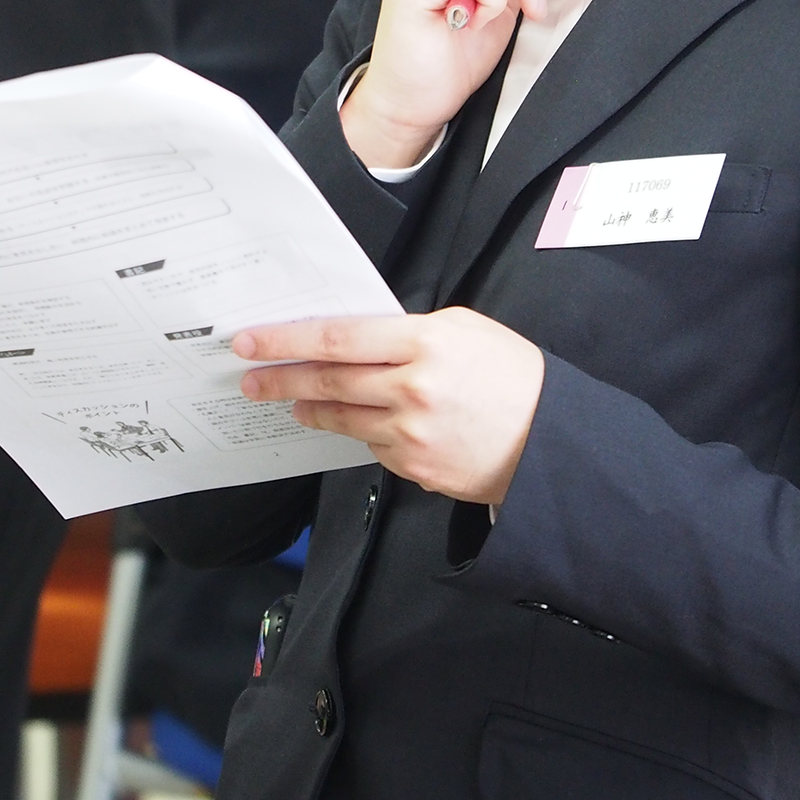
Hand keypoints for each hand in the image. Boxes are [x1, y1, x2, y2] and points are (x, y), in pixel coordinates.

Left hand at [235, 310, 545, 505]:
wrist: (550, 440)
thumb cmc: (513, 377)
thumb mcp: (464, 329)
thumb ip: (409, 330)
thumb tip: (358, 338)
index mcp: (425, 343)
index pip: (337, 338)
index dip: (287, 340)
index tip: (253, 342)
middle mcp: (413, 390)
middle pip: (328, 381)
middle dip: (280, 378)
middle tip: (249, 377)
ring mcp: (411, 434)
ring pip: (342, 418)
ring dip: (311, 408)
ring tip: (294, 401)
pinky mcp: (414, 469)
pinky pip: (372, 447)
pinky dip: (362, 433)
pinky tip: (362, 423)